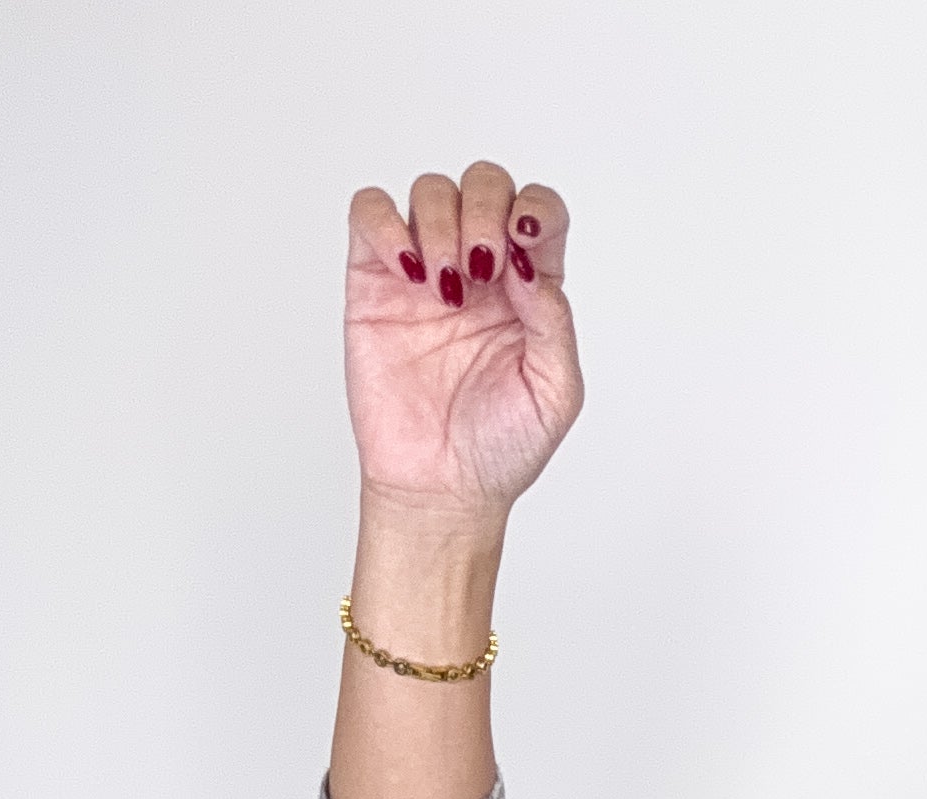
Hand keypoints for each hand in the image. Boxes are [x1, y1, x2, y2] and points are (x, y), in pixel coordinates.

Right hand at [344, 164, 581, 524]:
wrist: (442, 487)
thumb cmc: (502, 446)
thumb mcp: (555, 392)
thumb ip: (554, 323)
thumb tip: (529, 266)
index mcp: (530, 288)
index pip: (538, 212)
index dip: (535, 208)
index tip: (524, 241)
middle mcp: (480, 268)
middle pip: (484, 184)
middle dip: (485, 210)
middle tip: (482, 270)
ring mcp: (426, 269)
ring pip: (431, 190)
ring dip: (442, 225)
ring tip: (446, 291)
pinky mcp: (376, 280)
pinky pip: (371, 213)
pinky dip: (387, 223)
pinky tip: (409, 271)